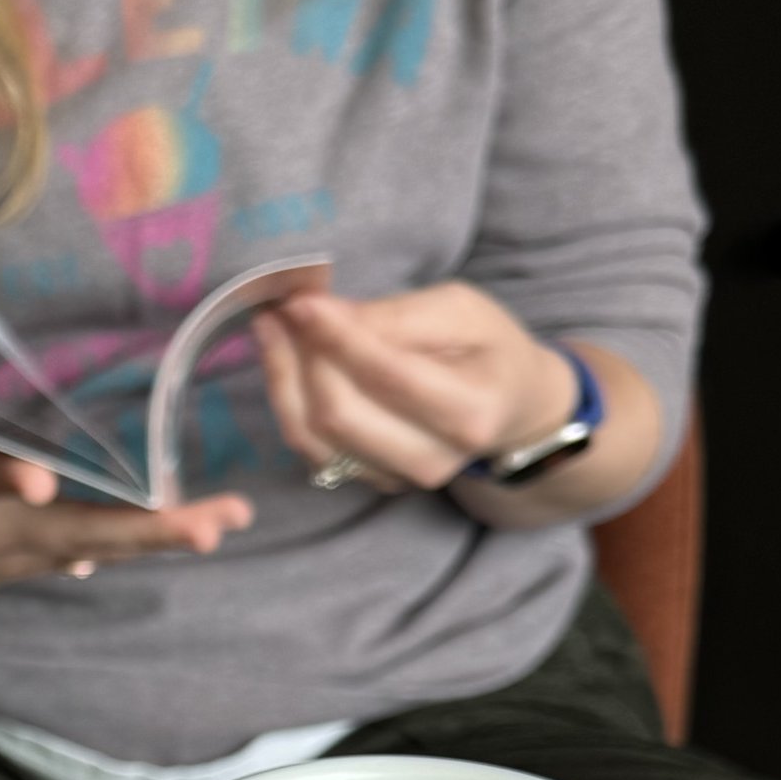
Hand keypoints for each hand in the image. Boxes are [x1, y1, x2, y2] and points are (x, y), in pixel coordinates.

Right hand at [0, 266, 251, 620]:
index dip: (2, 480)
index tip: (37, 481)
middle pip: (69, 532)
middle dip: (139, 530)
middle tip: (205, 524)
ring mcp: (16, 554)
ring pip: (96, 549)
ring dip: (161, 538)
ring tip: (224, 519)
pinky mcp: (36, 563)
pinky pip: (96, 552)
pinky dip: (142, 545)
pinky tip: (196, 530)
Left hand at [254, 284, 655, 518]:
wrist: (507, 408)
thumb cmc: (487, 350)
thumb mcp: (460, 310)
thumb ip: (394, 315)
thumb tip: (319, 312)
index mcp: (471, 411)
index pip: (387, 376)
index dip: (337, 337)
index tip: (301, 301)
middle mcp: (432, 458)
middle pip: (339, 413)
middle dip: (301, 356)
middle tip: (282, 309)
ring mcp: (396, 477)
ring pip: (312, 435)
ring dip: (282, 376)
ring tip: (273, 326)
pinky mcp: (366, 479)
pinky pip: (308, 445)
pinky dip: (286, 398)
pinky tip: (283, 356)